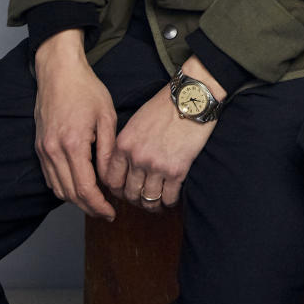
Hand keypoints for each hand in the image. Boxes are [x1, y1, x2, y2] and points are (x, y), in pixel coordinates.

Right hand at [34, 29, 116, 220]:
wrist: (58, 72)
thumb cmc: (86, 89)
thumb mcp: (106, 116)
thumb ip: (108, 150)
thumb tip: (111, 178)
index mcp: (73, 144)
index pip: (85, 189)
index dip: (98, 205)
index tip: (111, 212)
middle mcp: (54, 151)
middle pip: (70, 194)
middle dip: (89, 207)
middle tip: (106, 212)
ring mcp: (44, 150)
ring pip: (58, 189)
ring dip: (76, 200)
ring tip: (95, 201)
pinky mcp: (39, 147)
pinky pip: (50, 177)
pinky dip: (64, 188)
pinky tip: (78, 186)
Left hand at [99, 57, 224, 211]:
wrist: (192, 98)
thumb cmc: (165, 106)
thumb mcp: (136, 122)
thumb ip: (127, 145)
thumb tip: (125, 166)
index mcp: (124, 144)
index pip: (111, 180)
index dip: (118, 190)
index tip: (125, 191)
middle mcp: (137, 158)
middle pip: (129, 193)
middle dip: (135, 199)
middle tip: (143, 197)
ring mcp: (157, 166)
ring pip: (148, 199)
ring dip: (152, 204)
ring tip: (157, 202)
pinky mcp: (177, 170)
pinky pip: (168, 198)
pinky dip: (169, 202)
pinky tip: (171, 197)